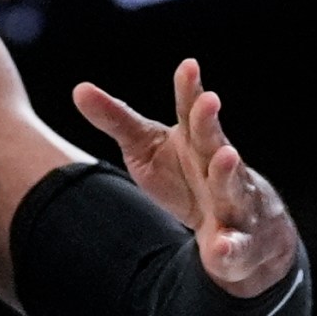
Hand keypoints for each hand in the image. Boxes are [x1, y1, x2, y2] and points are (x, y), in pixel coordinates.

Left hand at [73, 59, 298, 298]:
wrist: (238, 225)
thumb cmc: (185, 174)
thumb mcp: (146, 147)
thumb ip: (117, 119)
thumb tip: (78, 88)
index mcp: (196, 141)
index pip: (192, 112)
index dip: (189, 89)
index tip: (188, 65)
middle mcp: (218, 166)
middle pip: (214, 141)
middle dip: (210, 122)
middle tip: (209, 100)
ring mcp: (233, 202)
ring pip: (233, 188)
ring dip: (228, 173)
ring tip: (227, 156)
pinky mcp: (237, 242)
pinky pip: (235, 246)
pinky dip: (229, 248)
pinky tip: (220, 250)